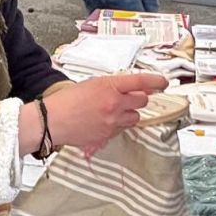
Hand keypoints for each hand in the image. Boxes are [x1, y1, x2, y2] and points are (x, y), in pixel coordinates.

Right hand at [41, 71, 167, 154]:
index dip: (156, 81)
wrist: (51, 121)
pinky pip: (122, 129)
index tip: (163, 83)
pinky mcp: (108, 135)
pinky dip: (118, 125)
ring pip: (135, 117)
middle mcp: (114, 103)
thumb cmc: (66, 101)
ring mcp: (112, 121)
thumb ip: (112, 86)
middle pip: (142, 101)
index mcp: (109, 86)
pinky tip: (103, 121)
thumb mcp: (90, 84)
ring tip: (113, 111)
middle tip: (130, 98)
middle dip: (138, 98)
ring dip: (129, 113)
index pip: (140, 81)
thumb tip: (129, 88)